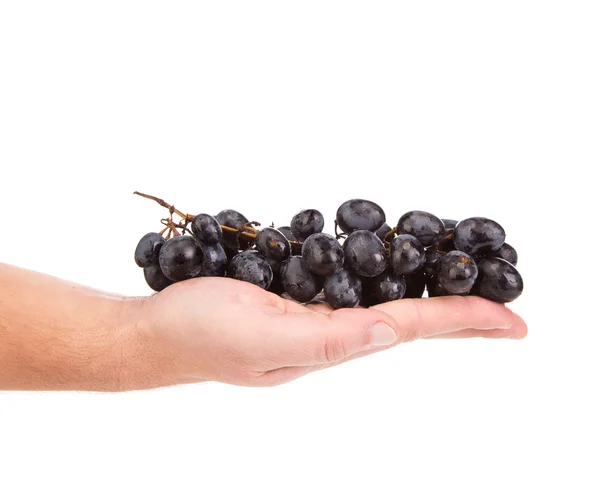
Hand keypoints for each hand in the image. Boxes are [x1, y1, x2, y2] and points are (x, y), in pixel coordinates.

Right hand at [129, 277, 526, 388]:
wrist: (158, 330)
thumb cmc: (202, 335)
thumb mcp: (264, 339)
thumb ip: (327, 340)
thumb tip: (390, 330)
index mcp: (334, 343)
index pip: (413, 328)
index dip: (466, 320)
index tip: (517, 322)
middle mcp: (334, 331)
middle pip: (412, 318)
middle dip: (462, 310)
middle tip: (508, 302)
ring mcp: (316, 314)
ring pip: (387, 300)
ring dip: (431, 294)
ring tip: (465, 285)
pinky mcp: (296, 295)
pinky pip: (354, 284)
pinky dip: (388, 274)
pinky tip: (397, 269)